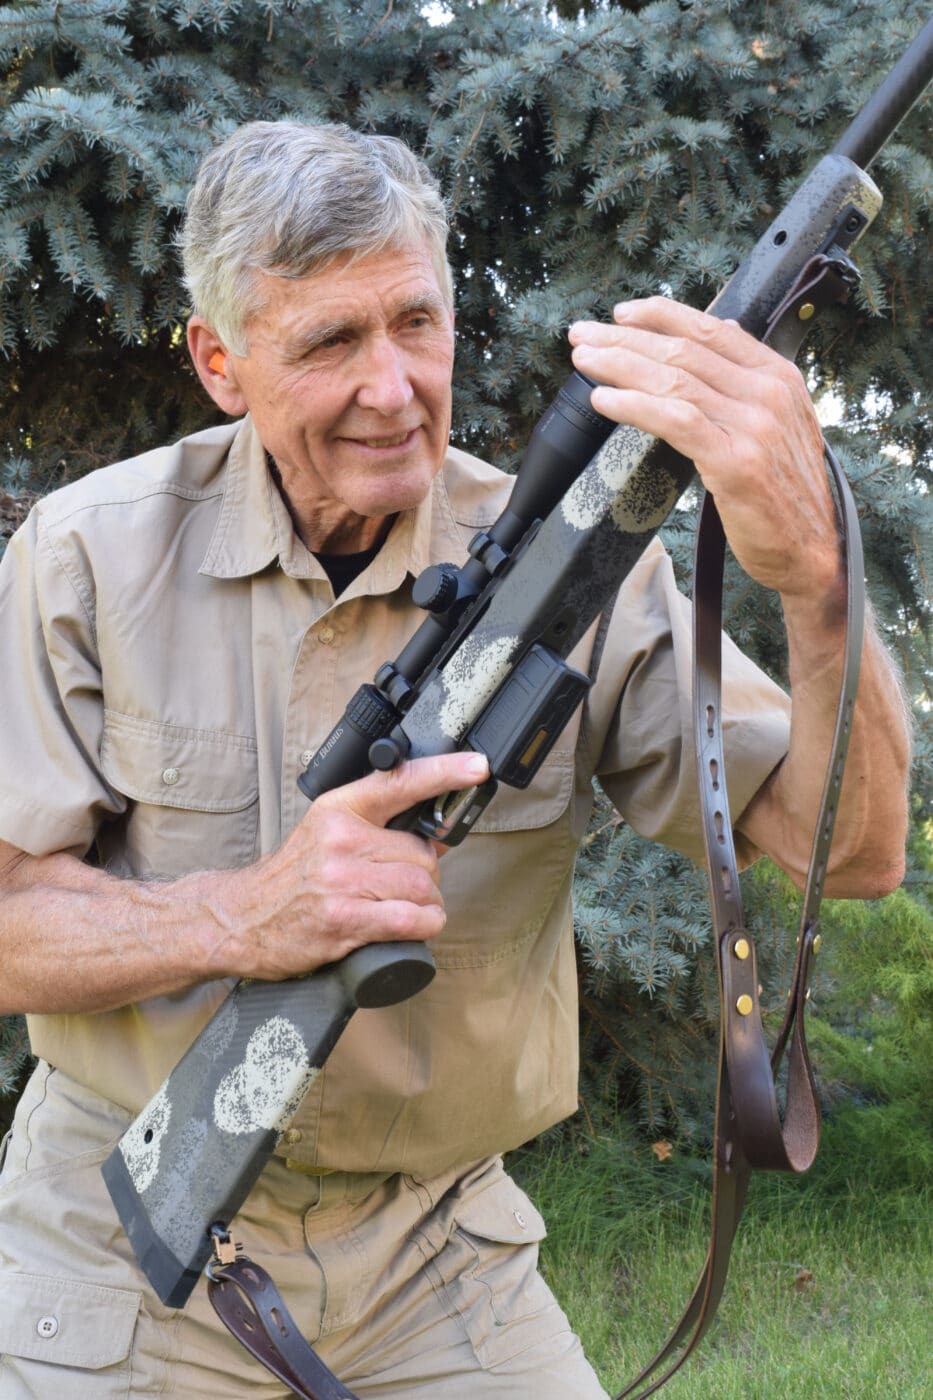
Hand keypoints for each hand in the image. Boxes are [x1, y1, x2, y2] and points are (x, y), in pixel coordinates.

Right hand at [213, 750, 489, 980]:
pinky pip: (408, 919)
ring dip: (427, 904)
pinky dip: (423, 926)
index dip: (444, 772)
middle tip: (406, 887)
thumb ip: (378, 826)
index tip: (477, 766)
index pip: (400, 781)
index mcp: (339, 809)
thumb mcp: (328, 833)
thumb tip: (438, 832)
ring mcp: (340, 880)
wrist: (241, 919)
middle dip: (427, 876)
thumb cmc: (293, 879)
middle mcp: (340, 839)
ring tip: (407, 910)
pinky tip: (413, 928)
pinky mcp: (342, 920)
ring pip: (421, 886)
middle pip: (422, 853)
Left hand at [569, 297, 842, 603]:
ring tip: (584, 362)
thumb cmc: (784, 494)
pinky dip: (634, 406)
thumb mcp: (777, 425)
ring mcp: (754, 426)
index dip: (659, 316)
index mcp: (778, 376)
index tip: (621, 314)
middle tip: (582, 335)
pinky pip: (675, 421)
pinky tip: (604, 400)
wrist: (811, 550)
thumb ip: (746, 384)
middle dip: (624, 338)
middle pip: (683, 351)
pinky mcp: (736, 462)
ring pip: (674, 380)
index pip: (711, 329)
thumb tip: (717, 339)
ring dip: (619, 366)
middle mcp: (769, 393)